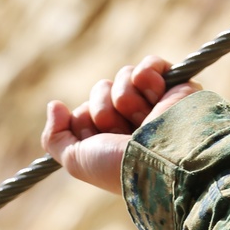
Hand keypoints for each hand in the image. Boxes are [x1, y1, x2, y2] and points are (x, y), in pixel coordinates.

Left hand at [42, 55, 199, 194]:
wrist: (160, 159)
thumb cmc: (118, 164)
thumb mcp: (76, 160)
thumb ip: (55, 137)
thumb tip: (55, 105)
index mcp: (111, 138)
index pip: (84, 111)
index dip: (87, 123)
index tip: (100, 141)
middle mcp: (131, 120)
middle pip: (101, 89)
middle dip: (104, 110)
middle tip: (122, 131)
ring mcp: (153, 103)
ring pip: (123, 76)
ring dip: (125, 99)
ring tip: (143, 120)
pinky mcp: (175, 86)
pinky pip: (149, 64)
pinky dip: (147, 77)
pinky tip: (156, 98)